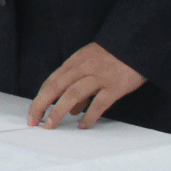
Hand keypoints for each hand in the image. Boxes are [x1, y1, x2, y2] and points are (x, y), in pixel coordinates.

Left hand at [29, 42, 146, 129]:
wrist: (137, 44)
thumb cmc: (112, 56)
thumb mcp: (90, 63)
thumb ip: (78, 83)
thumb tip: (69, 110)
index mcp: (75, 62)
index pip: (51, 81)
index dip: (39, 98)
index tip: (32, 112)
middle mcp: (84, 68)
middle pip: (56, 87)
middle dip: (41, 105)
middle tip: (34, 121)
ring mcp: (100, 77)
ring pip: (73, 94)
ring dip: (59, 111)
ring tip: (51, 125)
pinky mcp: (116, 86)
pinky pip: (99, 103)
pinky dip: (89, 116)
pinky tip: (83, 125)